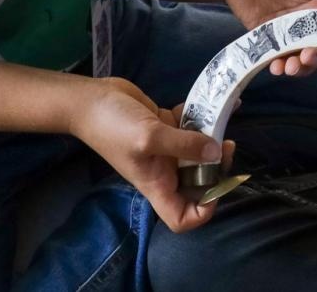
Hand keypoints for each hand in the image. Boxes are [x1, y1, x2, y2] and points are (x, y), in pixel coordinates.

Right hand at [69, 77, 229, 232]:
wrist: (90, 99)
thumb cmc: (112, 126)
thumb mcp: (148, 137)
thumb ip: (184, 144)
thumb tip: (217, 153)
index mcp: (157, 184)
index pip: (182, 218)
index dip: (202, 211)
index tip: (217, 187)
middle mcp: (164, 170)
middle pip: (198, 183)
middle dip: (217, 168)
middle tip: (226, 144)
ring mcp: (166, 148)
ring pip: (198, 152)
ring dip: (213, 139)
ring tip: (222, 120)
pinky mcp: (165, 126)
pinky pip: (191, 126)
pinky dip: (202, 116)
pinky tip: (212, 102)